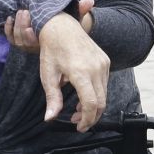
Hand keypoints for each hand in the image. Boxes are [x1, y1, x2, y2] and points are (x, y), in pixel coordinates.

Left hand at [4, 0, 92, 51]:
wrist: (62, 30)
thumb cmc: (69, 26)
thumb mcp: (75, 18)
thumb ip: (81, 9)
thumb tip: (90, 1)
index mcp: (49, 45)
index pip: (35, 45)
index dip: (31, 38)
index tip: (32, 27)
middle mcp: (38, 47)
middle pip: (23, 43)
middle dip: (21, 27)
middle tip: (25, 12)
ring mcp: (29, 44)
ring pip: (16, 40)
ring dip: (16, 26)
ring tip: (21, 12)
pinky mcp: (21, 39)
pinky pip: (10, 38)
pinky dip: (8, 29)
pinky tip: (9, 19)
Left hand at [37, 13, 109, 131]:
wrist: (61, 26)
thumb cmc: (52, 49)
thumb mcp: (48, 75)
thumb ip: (52, 98)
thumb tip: (50, 118)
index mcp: (80, 72)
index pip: (91, 103)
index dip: (86, 119)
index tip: (78, 127)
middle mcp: (95, 68)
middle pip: (101, 102)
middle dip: (91, 117)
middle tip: (77, 123)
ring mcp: (103, 63)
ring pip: (104, 94)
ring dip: (93, 106)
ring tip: (77, 111)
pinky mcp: (105, 61)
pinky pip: (104, 83)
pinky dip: (96, 94)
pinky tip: (84, 95)